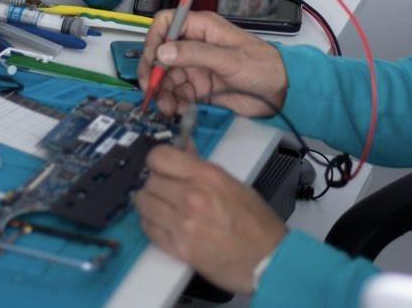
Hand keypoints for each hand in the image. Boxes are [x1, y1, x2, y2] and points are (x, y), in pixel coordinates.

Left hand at [135, 144, 285, 293]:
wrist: (267, 260)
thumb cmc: (256, 222)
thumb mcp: (233, 184)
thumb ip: (202, 167)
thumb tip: (183, 151)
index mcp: (207, 176)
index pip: (159, 157)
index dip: (157, 161)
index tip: (161, 166)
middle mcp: (191, 196)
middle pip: (149, 181)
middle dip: (156, 184)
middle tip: (166, 190)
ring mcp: (183, 223)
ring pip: (144, 204)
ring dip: (151, 204)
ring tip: (163, 208)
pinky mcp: (178, 248)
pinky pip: (149, 229)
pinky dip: (153, 225)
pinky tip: (165, 224)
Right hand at [138, 10, 287, 117]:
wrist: (281, 92)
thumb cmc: (265, 66)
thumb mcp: (229, 59)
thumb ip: (195, 54)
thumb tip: (164, 51)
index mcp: (203, 28)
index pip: (166, 24)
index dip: (154, 39)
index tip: (152, 59)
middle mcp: (196, 46)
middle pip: (161, 54)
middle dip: (154, 72)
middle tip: (151, 88)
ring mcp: (197, 67)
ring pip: (167, 77)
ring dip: (163, 92)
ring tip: (167, 106)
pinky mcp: (200, 88)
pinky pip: (178, 94)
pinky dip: (174, 102)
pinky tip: (178, 109)